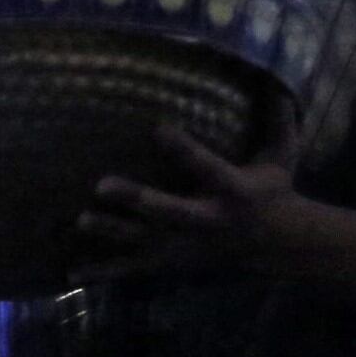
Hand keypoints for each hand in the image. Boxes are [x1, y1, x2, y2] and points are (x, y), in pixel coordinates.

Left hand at [73, 124, 303, 281]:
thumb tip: (278, 84)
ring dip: (112, 232)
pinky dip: (104, 272)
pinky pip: (134, 269)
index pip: (206, 167)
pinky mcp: (171, 263)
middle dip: (136, 199)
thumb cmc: (274, 192)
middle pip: (168, 211)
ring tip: (80, 220)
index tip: (157, 127)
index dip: (183, 149)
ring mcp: (186, 247)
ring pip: (144, 241)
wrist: (278, 247)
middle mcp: (206, 222)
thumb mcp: (282, 158)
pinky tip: (73, 272)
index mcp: (233, 192)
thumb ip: (279, 122)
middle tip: (100, 184)